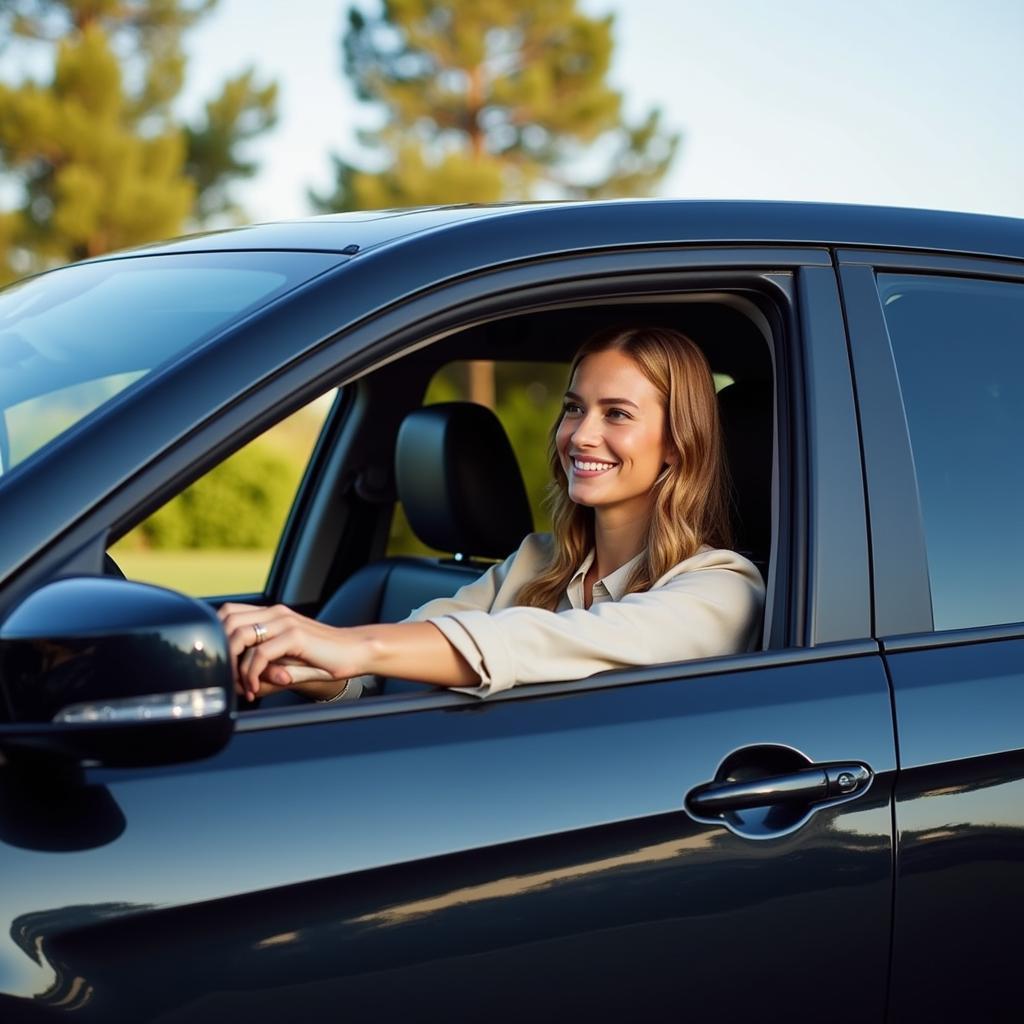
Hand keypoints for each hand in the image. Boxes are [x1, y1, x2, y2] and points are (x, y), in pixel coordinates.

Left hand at [217, 602, 362, 701]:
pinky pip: (260, 654)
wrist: (357, 652)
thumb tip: (236, 683)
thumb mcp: (288, 661)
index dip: (218, 637)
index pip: (229, 613)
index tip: (221, 666)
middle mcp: (276, 613)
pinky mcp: (295, 636)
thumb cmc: (324, 659)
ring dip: (234, 666)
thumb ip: (264, 666)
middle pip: (228, 621)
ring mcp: (285, 622)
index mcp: (273, 614)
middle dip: (221, 653)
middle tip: (226, 680)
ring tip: (241, 687)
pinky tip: (256, 688)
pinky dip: (251, 674)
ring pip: (239, 636)